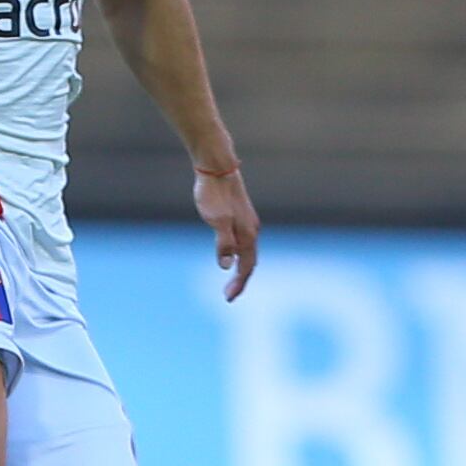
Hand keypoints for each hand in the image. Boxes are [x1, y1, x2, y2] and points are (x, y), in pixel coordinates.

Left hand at [195, 163, 259, 299]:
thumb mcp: (216, 220)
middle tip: (228, 295)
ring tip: (231, 281)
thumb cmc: (214, 193)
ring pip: (247, 251)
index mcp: (247, 234)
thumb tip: (226, 266)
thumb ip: (223, 243)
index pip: (246, 266)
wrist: (217, 166)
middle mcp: (251, 230)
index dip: (239, 283)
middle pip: (249, 261)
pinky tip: (230, 253)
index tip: (229, 299)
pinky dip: (238, 254)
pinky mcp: (239, 214)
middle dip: (241, 280)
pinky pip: (243, 241)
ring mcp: (247, 222)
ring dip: (240, 268)